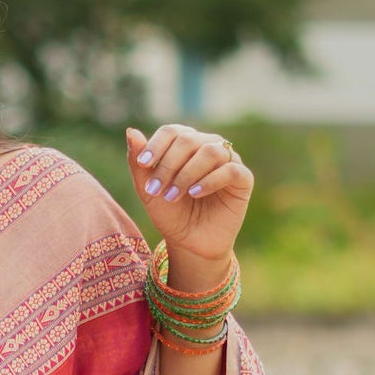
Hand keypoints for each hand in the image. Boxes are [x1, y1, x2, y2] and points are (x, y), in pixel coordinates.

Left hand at [125, 122, 252, 275]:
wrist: (190, 243)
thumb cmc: (170, 213)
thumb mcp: (148, 191)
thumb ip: (138, 163)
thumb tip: (131, 131)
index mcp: (186, 143)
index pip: (171, 131)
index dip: (156, 145)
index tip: (143, 164)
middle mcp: (208, 146)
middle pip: (188, 140)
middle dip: (168, 165)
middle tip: (157, 189)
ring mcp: (228, 161)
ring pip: (210, 151)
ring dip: (187, 173)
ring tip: (174, 195)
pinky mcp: (243, 179)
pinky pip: (230, 169)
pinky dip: (210, 180)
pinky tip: (195, 194)